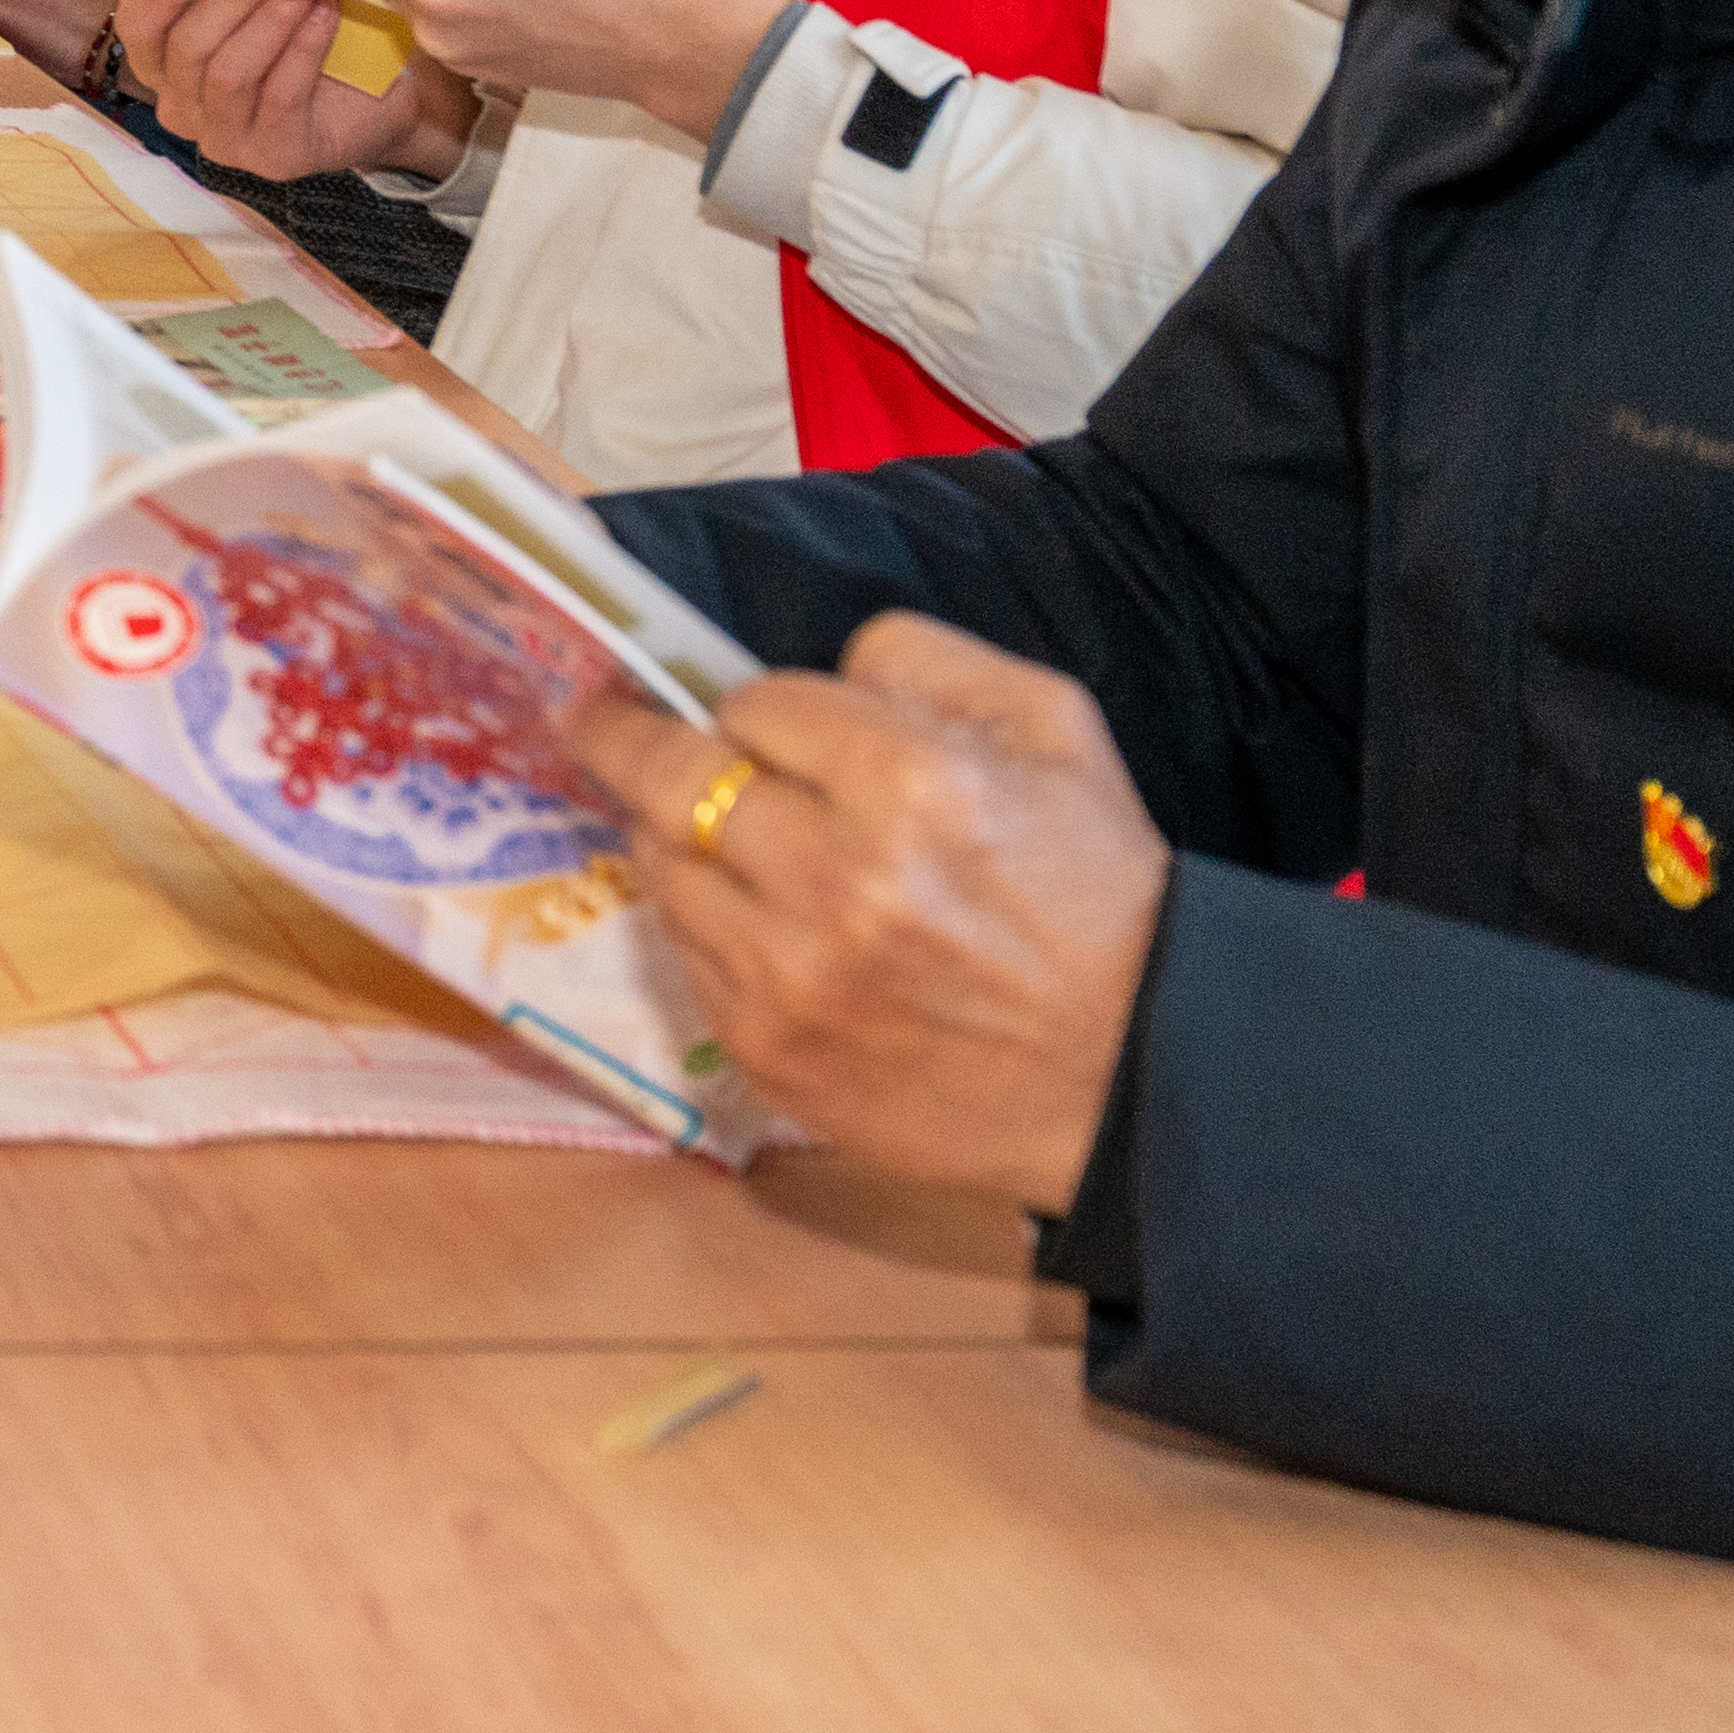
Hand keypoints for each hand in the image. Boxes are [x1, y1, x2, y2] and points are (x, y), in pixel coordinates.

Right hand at [117, 0, 476, 182]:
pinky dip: (304, 46)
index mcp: (165, 64)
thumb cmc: (314, 35)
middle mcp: (182, 108)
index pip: (136, 28)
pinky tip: (327, 13)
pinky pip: (280, 94)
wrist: (386, 97)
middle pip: (187, 47)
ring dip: (271, 18)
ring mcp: (225, 140)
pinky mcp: (272, 158)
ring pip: (228, 72)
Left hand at [563, 615, 1172, 1211]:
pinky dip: (701, 922)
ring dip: (670, 836)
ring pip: (659, 863)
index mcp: (906, 780)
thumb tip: (818, 660)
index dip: (754, 706)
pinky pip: (683, 955)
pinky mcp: (767, 1048)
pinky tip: (746, 914)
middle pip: (668, 775)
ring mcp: (788, 974)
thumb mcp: (1050, 727)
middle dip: (626, 737)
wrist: (1137, 1072)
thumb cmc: (1098, 887)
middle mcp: (832, 876)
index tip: (749, 715)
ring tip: (699, 828)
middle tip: (595, 716)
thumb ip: (923, 660)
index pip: (751, 703)